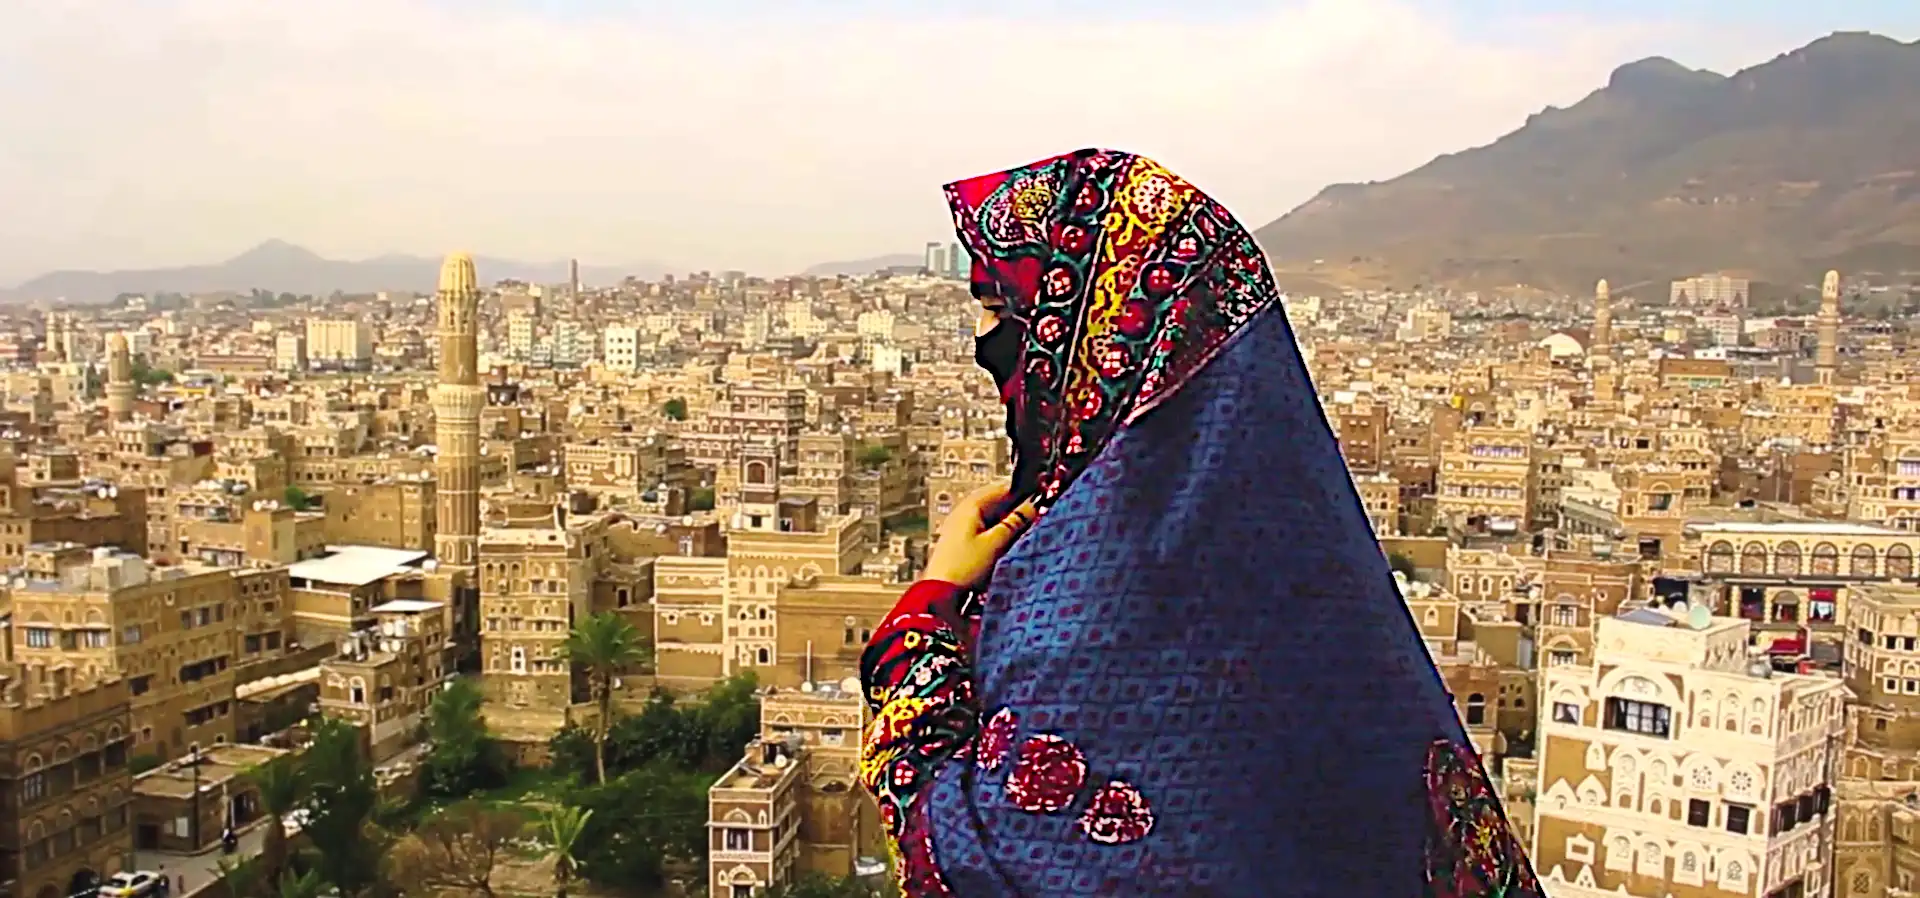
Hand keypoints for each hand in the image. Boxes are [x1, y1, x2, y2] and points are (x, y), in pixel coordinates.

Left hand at [923, 481, 1039, 588]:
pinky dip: (1000, 536)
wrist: (940, 596)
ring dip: (1010, 525)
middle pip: (998, 504)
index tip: (1042, 498)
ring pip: (994, 519)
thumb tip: (1033, 505)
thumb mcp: (996, 543)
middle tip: (1037, 518)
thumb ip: (1015, 522)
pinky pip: (987, 533)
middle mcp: (964, 513)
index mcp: (971, 506)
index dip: (1024, 493)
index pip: (1003, 489)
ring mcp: (962, 529)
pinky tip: (1009, 546)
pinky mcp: (963, 544)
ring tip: (1026, 534)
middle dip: (1018, 511)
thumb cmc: (963, 568)